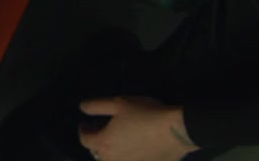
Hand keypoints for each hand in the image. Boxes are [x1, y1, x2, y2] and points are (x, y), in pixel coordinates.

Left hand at [79, 97, 197, 160]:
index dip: (83, 130)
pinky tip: (134, 146)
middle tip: (102, 129)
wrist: (176, 130)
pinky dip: (127, 156)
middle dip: (96, 142)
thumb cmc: (144, 114)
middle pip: (98, 153)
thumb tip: (82, 108)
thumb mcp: (117, 103)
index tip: (86, 124)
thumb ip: (96, 106)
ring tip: (117, 139)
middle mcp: (114, 159)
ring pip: (113, 160)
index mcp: (104, 143)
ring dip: (111, 151)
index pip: (85, 140)